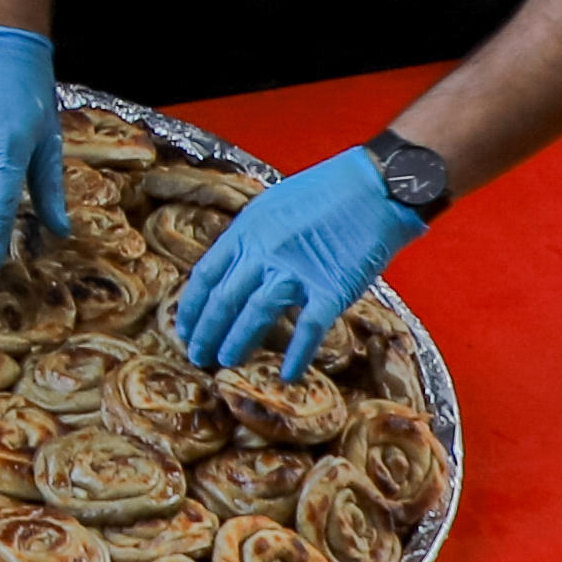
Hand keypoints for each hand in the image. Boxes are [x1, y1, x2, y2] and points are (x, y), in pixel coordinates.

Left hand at [170, 143, 429, 375]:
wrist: (377, 186)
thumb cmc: (328, 190)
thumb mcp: (273, 205)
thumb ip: (251, 238)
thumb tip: (234, 269)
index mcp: (246, 230)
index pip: (205, 276)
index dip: (191, 307)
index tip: (183, 328)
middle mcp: (263, 252)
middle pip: (223, 300)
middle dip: (206, 333)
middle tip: (198, 356)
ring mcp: (296, 272)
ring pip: (254, 315)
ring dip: (237, 343)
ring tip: (226, 363)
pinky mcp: (331, 290)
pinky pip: (308, 329)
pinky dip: (297, 355)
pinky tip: (287, 374)